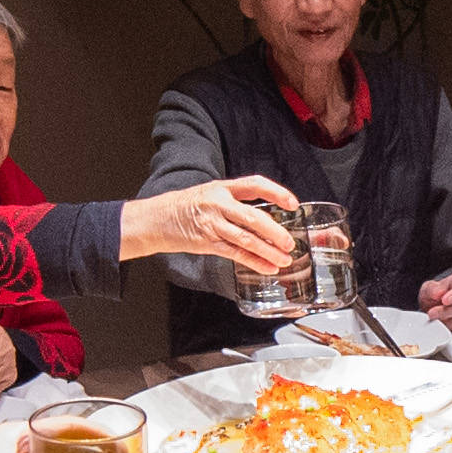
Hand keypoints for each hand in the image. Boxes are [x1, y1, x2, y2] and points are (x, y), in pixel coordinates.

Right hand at [120, 177, 302, 272]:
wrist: (158, 218)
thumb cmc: (188, 206)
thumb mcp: (212, 193)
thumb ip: (237, 202)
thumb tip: (269, 216)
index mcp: (223, 187)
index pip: (255, 184)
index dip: (276, 193)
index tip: (293, 203)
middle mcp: (219, 204)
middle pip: (253, 217)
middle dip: (275, 232)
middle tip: (289, 242)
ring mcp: (212, 224)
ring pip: (246, 239)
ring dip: (268, 251)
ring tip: (284, 259)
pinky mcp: (207, 243)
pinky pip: (235, 254)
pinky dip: (254, 262)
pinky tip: (267, 268)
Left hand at [419, 270, 451, 327]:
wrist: (434, 307)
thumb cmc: (435, 295)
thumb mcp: (429, 288)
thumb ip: (432, 288)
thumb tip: (438, 293)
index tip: (444, 300)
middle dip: (447, 311)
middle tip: (432, 313)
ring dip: (446, 321)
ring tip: (433, 318)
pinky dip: (449, 328)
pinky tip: (441, 323)